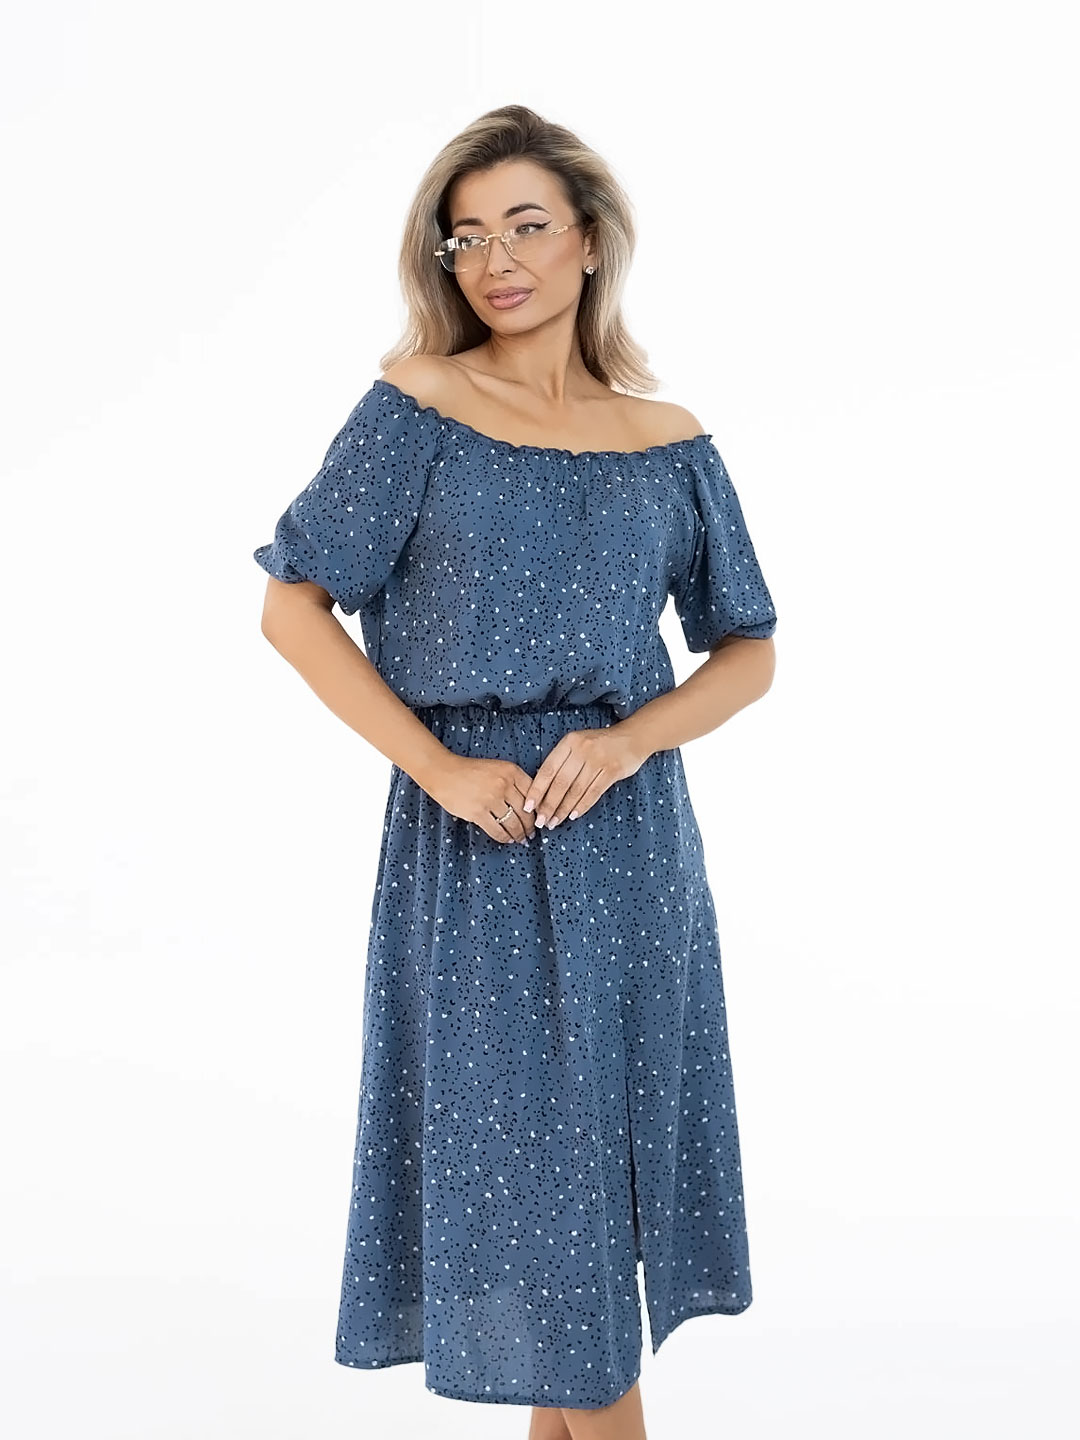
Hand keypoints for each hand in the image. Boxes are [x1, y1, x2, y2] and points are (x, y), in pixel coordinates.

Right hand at [425, 753, 538, 844]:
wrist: (444, 772)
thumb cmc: (470, 771)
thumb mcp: (498, 768)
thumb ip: (514, 781)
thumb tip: (531, 804)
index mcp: (511, 771)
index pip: (534, 793)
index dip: (539, 808)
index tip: (540, 817)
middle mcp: (504, 784)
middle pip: (526, 811)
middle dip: (531, 825)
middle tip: (533, 832)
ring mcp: (491, 799)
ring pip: (514, 823)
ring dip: (520, 834)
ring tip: (522, 838)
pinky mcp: (478, 812)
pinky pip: (497, 830)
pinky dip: (505, 838)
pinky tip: (507, 839)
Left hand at [522, 724, 651, 829]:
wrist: (632, 738)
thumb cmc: (599, 744)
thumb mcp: (577, 744)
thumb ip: (562, 761)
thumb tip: (542, 790)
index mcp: (569, 742)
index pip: (547, 770)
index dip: (536, 790)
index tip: (528, 806)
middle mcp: (582, 750)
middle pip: (560, 783)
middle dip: (549, 805)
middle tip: (541, 821)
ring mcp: (598, 760)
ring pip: (576, 791)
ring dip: (563, 809)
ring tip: (555, 822)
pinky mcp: (612, 771)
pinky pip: (593, 793)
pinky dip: (582, 806)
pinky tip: (573, 816)